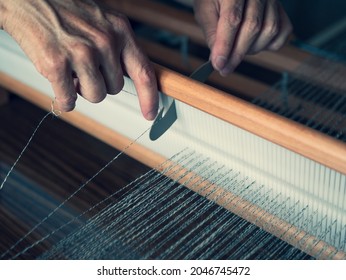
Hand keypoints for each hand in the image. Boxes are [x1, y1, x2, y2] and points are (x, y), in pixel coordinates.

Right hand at [0, 0, 157, 119]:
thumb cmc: (67, 11)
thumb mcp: (103, 21)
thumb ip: (120, 48)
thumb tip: (134, 78)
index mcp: (120, 30)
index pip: (144, 72)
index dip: (149, 98)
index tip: (150, 114)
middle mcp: (104, 41)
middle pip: (115, 88)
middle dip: (101, 83)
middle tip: (85, 67)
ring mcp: (80, 53)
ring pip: (95, 96)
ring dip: (83, 90)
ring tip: (72, 70)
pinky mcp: (56, 64)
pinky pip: (68, 100)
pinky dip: (64, 99)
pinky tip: (59, 83)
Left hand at [193, 0, 292, 75]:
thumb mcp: (205, 11)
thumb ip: (212, 33)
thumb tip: (219, 59)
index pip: (233, 19)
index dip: (226, 45)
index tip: (219, 64)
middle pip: (253, 27)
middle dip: (237, 53)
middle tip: (225, 68)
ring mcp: (273, 0)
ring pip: (269, 30)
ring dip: (252, 49)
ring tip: (236, 50)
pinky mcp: (281, 10)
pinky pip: (282, 32)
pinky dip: (269, 45)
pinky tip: (253, 45)